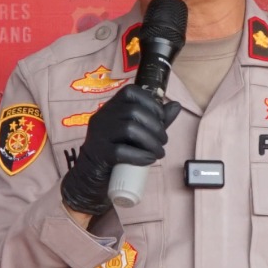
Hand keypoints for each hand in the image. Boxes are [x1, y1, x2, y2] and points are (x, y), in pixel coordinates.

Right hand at [60, 85, 181, 216]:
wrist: (91, 176)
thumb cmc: (116, 151)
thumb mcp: (136, 133)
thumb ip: (155, 120)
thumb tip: (176, 105)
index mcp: (111, 107)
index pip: (130, 91)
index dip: (151, 103)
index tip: (161, 119)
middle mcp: (102, 116)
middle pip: (134, 111)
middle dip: (156, 127)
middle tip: (163, 141)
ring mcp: (99, 135)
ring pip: (129, 129)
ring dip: (151, 142)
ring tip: (159, 152)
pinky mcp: (99, 153)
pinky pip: (121, 151)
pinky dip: (140, 156)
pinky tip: (149, 160)